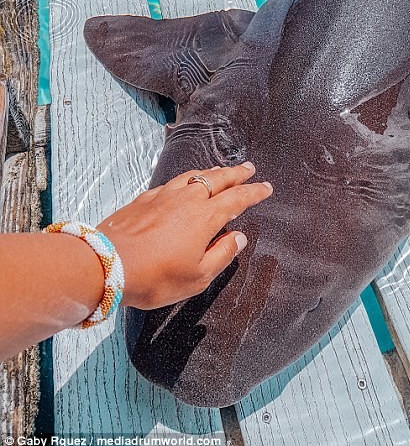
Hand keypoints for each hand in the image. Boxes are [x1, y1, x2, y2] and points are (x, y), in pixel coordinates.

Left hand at [96, 163, 271, 309]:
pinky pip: (173, 182)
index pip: (237, 198)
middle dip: (236, 173)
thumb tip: (238, 237)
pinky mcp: (145, 198)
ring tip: (220, 172)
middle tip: (249, 168)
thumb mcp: (197, 277)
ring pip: (195, 176)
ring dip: (212, 172)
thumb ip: (222, 255)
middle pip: (218, 179)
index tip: (266, 187)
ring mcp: (164, 195)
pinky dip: (187, 179)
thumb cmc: (155, 276)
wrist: (107, 264)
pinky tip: (184, 185)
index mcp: (206, 217)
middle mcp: (188, 199)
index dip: (254, 192)